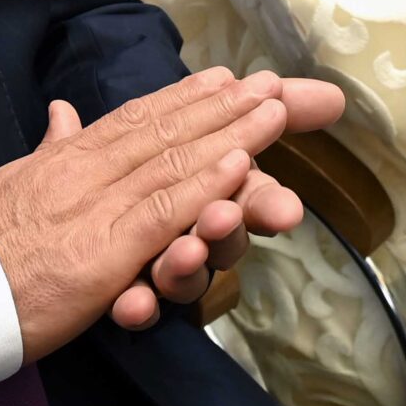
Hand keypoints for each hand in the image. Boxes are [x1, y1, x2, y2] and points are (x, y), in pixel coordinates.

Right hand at [0, 67, 305, 360]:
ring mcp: (97, 210)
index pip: (133, 118)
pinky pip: (163, 213)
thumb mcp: (9, 183)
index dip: (181, 96)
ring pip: (173, 163)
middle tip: (268, 83)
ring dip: (229, 134)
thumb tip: (61, 114)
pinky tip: (240, 166)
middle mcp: (85, 173)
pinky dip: (204, 186)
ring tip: (272, 111)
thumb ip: (46, 150)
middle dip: (221, 106)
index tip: (222, 78)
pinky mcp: (105, 253)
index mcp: (65, 159)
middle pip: (164, 130)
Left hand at [115, 77, 344, 328]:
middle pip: (216, 235)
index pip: (248, 199)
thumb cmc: (147, 176)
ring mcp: (155, 267)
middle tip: (225, 216)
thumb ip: (238, 110)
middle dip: (226, 227)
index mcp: (212, 192)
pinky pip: (132, 309)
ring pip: (178, 273)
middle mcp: (190, 231)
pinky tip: (130, 304)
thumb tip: (336, 96)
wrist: (69, 227)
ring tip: (184, 252)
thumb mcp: (183, 129)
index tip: (286, 209)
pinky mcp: (120, 297)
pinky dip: (137, 306)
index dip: (266, 203)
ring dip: (185, 265)